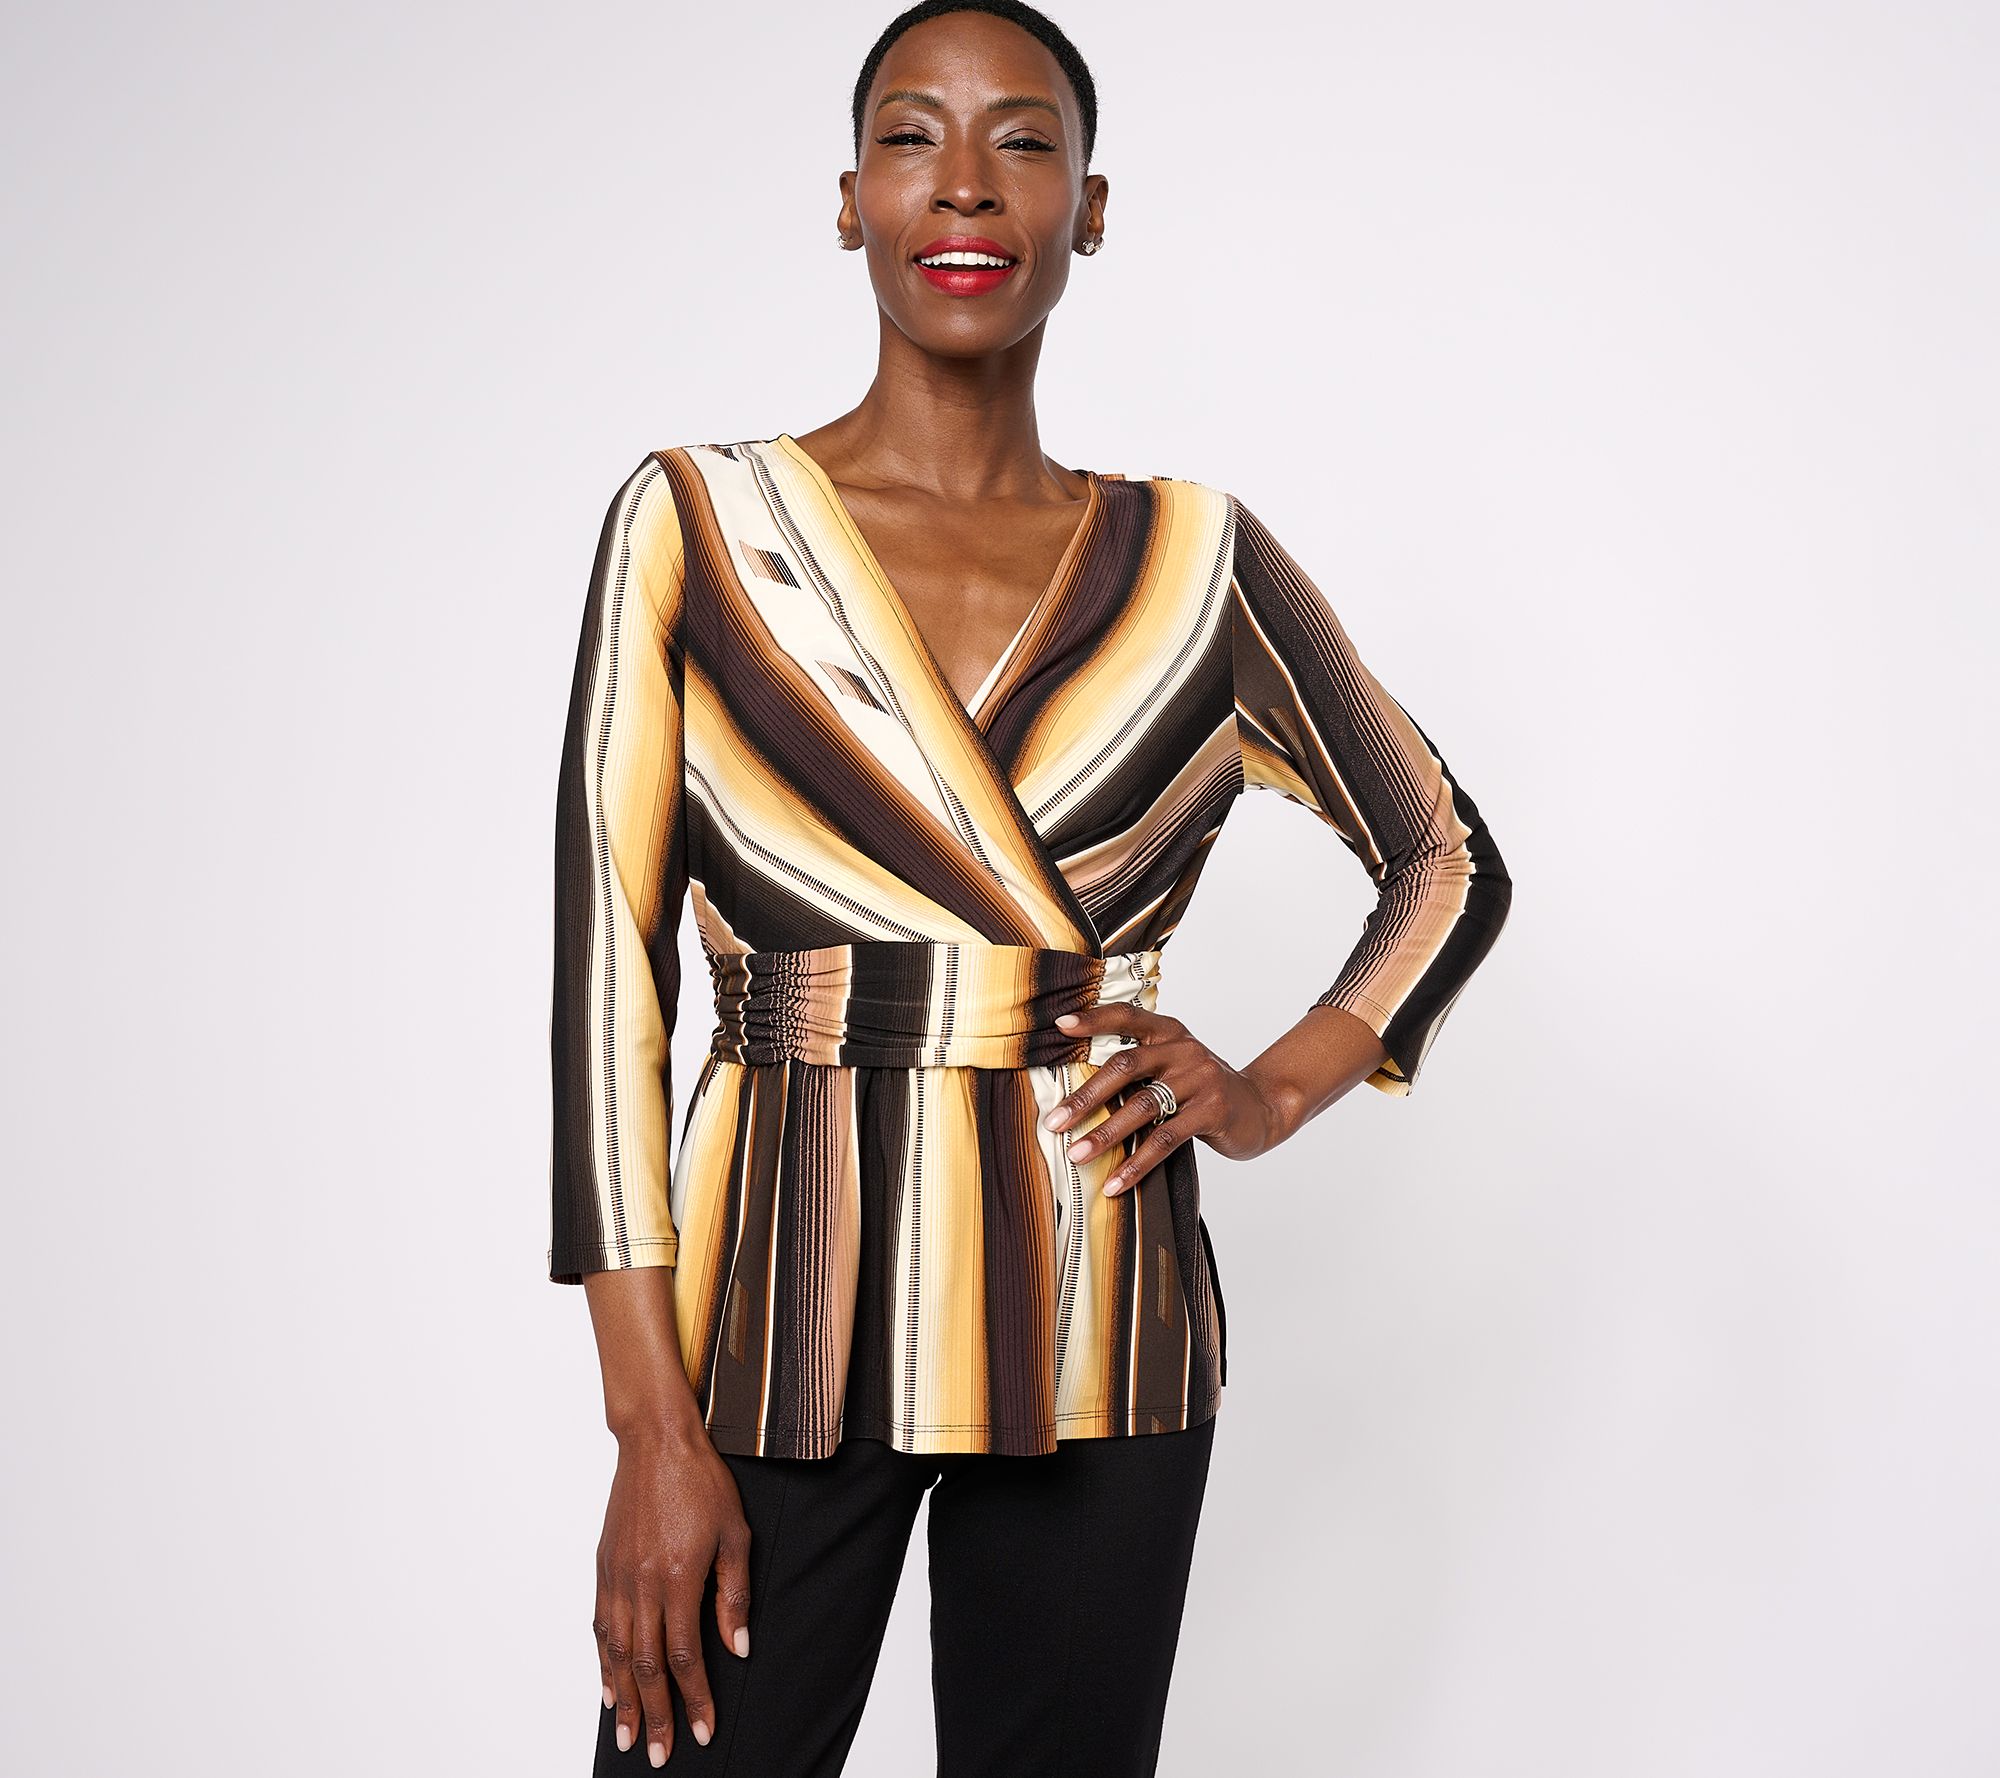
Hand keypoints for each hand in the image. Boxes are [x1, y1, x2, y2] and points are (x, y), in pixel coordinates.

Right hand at [594, 1425, 751, 1765]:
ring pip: (618, 1653)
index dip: (695, 1699)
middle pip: (648, 1665)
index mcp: (679, 1578)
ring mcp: (618, 1577)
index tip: (703, 1731)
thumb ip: (735, 1594)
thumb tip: (738, 1649)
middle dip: (655, 1715)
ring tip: (627, 1736)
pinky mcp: (604, 1567)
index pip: (686, 1656)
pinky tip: (609, 1688)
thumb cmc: (703, 1482)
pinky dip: (603, 1662)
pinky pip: (601, 1625)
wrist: (657, 1441)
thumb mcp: (735, 1534)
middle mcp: (643, 1584)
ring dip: (624, 1699)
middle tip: (657, 1754)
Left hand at [1044, 1004, 1285, 1195]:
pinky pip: (1165, 1139)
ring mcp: (1200, 1079)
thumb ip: (1139, 1065)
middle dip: (1085, 1097)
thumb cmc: (1202, 1090)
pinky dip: (1136, 1164)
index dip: (1093, 1019)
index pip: (1127, 1016)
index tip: (1059, 1026)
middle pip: (1125, 1066)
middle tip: (1054, 1122)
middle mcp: (1183, 1049)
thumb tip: (1076, 1091)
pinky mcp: (1212, 1111)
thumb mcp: (1174, 1065)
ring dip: (1105, 1135)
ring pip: (1142, 1106)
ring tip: (1077, 1156)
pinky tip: (1115, 1183)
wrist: (1260, 1108)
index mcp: (1169, 1032)